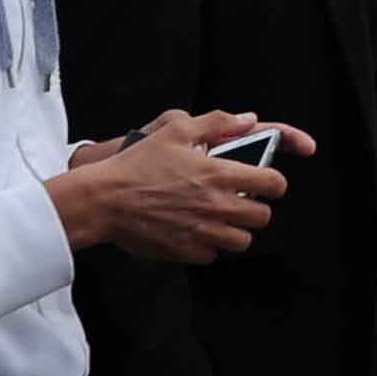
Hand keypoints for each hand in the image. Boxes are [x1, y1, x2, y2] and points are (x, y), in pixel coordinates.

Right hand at [58, 110, 310, 263]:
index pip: (273, 184)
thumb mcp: (176, 130)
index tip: (265, 183)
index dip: (274, 183)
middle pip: (262, 217)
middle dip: (256, 209)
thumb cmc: (136, 164)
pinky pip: (212, 255)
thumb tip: (249, 120)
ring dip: (236, 231)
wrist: (102, 200)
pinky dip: (210, 247)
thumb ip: (218, 122)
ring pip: (242, 241)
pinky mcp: (185, 251)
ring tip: (222, 220)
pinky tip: (198, 232)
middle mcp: (216, 205)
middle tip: (242, 202)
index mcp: (220, 174)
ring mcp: (202, 231)